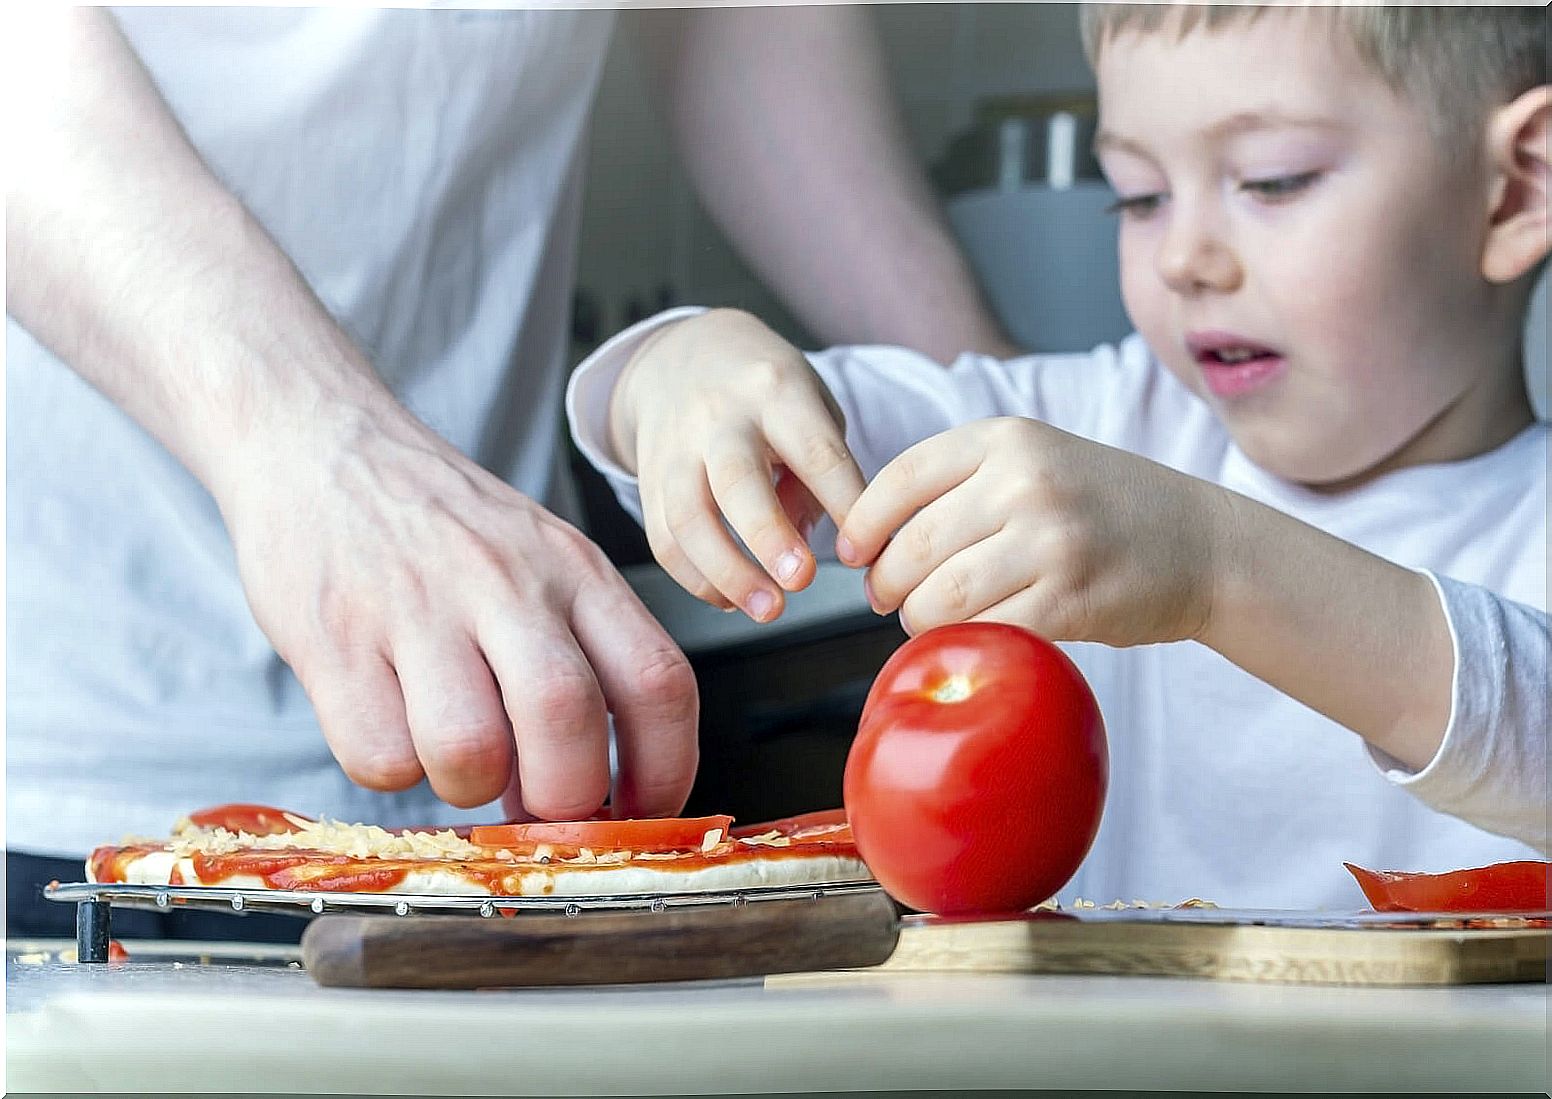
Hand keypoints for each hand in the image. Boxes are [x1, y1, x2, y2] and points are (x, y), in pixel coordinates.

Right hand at [217, 402, 698, 820]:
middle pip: (568, 722)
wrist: (320, 441)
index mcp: (576, 569)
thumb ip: (580, 652)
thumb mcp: (539, 559)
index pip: (658, 682)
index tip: (641, 813)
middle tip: (538, 807)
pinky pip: (380, 755)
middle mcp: (506, 582)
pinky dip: (391, 769)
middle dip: (562, 799)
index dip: (664, 770)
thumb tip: (599, 791)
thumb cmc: (442, 527)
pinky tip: (390, 724)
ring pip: (471, 754)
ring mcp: (417, 607)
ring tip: (456, 755)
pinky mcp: (333, 637)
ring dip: (470, 788)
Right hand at [610, 309, 865, 621]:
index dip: (844, 504)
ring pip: (688, 517)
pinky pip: (663, 539)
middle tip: (802, 582)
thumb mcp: (810, 404)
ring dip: (727, 573)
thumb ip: (822, 471)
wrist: (682, 356)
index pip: (815, 451)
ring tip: (768, 609)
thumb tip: (821, 544)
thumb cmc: (767, 392)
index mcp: (776, 391)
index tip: (866, 552)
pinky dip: (696, 579)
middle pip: (736, 480)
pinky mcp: (648, 480)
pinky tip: (731, 599)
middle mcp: (719, 417)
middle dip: (768, 538)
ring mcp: (676, 449)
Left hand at [836, 417, 1226, 646]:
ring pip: (939, 598)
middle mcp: (1025, 482)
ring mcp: (1050, 540)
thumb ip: (961, 484)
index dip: (862, 525)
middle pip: (911, 547)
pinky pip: (986, 631)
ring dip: (921, 621)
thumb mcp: (1036, 461)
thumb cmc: (1103, 508)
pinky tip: (978, 637)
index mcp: (1006, 439)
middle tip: (891, 600)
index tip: (852, 555)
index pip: (898, 479)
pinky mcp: (1070, 598)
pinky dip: (970, 643)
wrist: (1204, 545)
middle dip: (887, 585)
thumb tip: (866, 541)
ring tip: (933, 619)